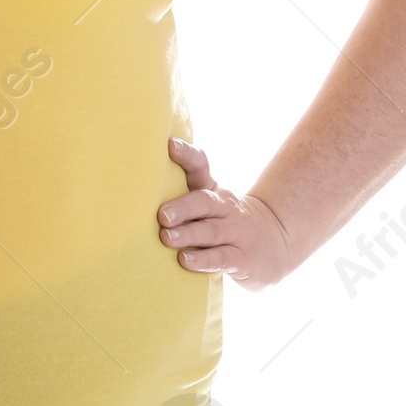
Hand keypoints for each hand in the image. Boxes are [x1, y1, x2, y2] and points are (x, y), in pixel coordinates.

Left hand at [157, 139, 293, 290]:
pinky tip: (184, 260)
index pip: (201, 167)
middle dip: (183, 206)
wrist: (273, 244)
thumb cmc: (224, 224)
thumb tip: (132, 194)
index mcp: (212, 191)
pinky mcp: (240, 258)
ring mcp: (235, 232)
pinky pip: (220, 258)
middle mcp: (225, 208)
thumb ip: (179, 198)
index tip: (170, 146)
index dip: (187, 156)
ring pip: (211, 231)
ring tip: (166, 237)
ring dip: (188, 233)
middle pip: (205, 201)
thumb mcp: (208, 207)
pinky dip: (202, 259)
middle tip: (161, 214)